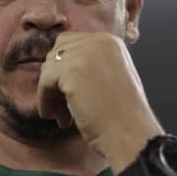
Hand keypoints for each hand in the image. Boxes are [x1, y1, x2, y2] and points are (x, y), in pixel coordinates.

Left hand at [36, 31, 162, 171]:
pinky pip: (45, 81)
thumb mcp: (112, 77)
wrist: (131, 134)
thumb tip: (61, 69)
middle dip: (57, 79)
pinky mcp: (71, 71)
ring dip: (51, 92)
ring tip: (62, 115)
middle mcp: (99, 41)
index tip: (67, 91)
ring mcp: (85, 53)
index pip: (72, 43)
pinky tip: (53, 115)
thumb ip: (91, 65)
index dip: (66, 68)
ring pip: (49, 67)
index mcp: (111, 42)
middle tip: (62, 105)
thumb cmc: (124, 115)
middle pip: (58, 52)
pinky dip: (45, 99)